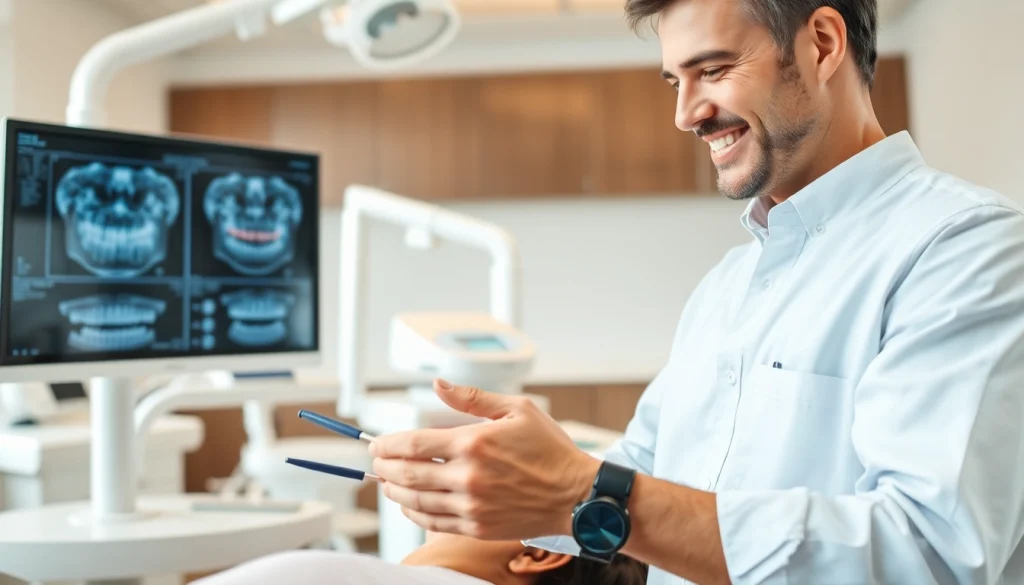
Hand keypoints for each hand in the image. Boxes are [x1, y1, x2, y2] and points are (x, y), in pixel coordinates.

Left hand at [369, 378, 600, 540]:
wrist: (576, 495)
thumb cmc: (550, 450)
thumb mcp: (517, 409)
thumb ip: (472, 398)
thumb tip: (438, 385)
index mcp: (474, 443)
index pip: (413, 445)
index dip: (387, 444)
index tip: (376, 443)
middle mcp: (468, 477)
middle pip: (407, 474)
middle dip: (385, 467)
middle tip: (376, 462)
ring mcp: (471, 505)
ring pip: (416, 501)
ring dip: (395, 491)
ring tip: (387, 482)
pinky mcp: (478, 526)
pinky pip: (434, 522)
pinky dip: (415, 514)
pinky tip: (409, 505)